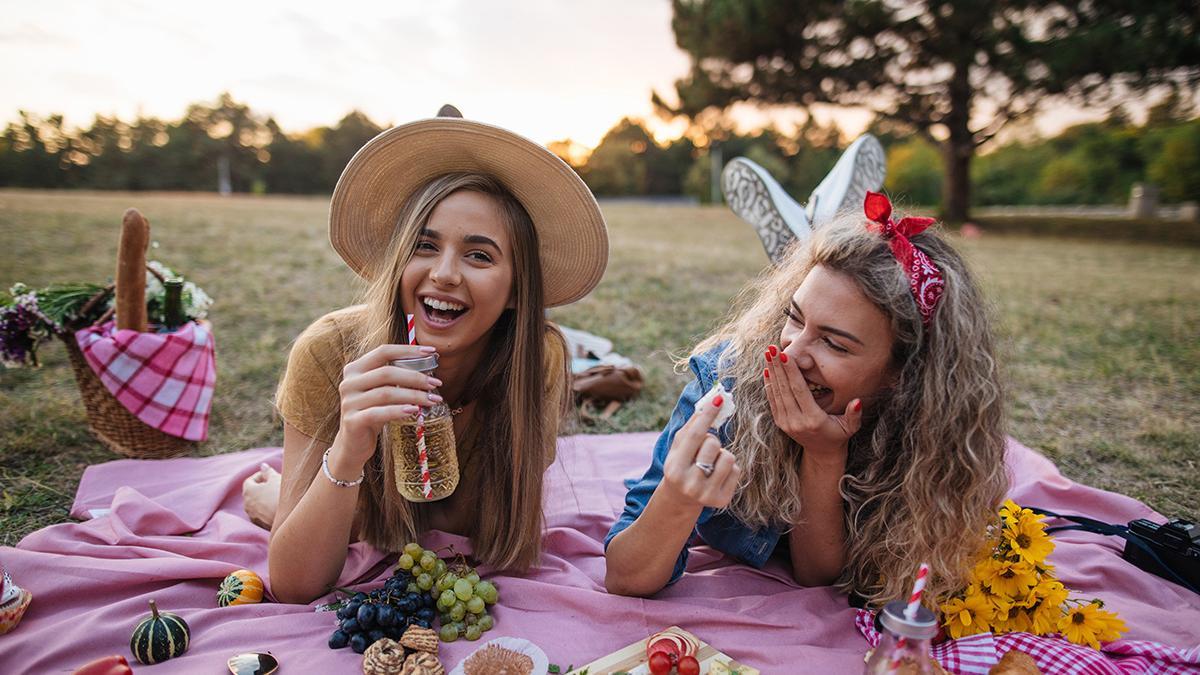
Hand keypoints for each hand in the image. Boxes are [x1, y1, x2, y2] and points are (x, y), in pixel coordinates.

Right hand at [333, 344, 439, 465]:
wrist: (353, 443)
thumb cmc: (373, 412)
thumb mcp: (381, 391)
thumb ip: (395, 378)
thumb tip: (429, 368)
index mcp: (355, 369)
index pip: (383, 352)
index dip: (408, 350)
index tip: (432, 352)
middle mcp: (349, 382)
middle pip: (386, 373)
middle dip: (415, 377)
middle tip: (436, 383)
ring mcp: (349, 402)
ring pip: (386, 393)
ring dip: (413, 395)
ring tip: (432, 400)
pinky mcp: (352, 421)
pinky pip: (379, 413)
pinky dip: (399, 410)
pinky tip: (414, 410)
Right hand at [657, 391, 741, 509]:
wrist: (680, 499)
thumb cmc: (681, 464)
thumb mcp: (678, 447)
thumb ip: (693, 425)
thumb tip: (712, 400)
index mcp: (675, 467)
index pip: (694, 435)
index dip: (708, 415)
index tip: (719, 399)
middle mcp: (689, 483)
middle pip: (713, 444)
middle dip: (712, 441)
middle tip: (703, 450)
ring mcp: (706, 494)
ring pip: (728, 457)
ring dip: (722, 454)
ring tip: (711, 463)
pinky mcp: (722, 500)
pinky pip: (736, 470)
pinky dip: (729, 468)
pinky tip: (717, 475)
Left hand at [764, 346, 862, 465]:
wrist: (822, 453)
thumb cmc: (838, 435)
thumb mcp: (850, 426)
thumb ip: (854, 414)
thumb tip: (857, 401)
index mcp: (813, 420)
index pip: (799, 391)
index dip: (791, 372)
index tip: (785, 355)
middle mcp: (796, 421)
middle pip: (785, 389)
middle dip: (778, 367)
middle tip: (771, 348)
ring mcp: (786, 423)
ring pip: (776, 393)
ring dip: (772, 372)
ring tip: (768, 354)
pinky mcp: (780, 423)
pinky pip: (773, 400)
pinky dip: (769, 385)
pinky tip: (767, 370)